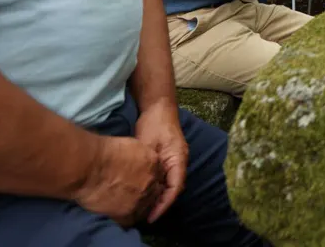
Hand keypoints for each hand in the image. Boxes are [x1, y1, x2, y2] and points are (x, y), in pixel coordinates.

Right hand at [74, 136, 165, 225]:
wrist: (88, 166)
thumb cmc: (102, 152)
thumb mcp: (130, 145)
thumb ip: (140, 156)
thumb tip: (138, 163)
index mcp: (153, 161)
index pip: (157, 174)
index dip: (147, 178)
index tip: (137, 180)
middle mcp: (151, 180)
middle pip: (153, 191)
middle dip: (143, 192)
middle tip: (128, 192)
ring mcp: (141, 197)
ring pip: (144, 206)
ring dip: (135, 205)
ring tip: (120, 202)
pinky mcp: (128, 212)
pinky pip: (131, 219)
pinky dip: (124, 217)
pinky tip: (114, 211)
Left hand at [133, 104, 187, 222]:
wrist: (158, 107)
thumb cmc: (154, 123)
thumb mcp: (148, 144)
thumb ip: (148, 163)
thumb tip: (144, 183)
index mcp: (179, 159)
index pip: (175, 187)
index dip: (164, 204)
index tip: (152, 216)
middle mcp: (180, 162)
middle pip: (174, 189)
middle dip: (162, 204)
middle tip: (145, 216)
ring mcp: (175, 161)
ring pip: (170, 184)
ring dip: (160, 197)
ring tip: (145, 209)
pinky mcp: (168, 159)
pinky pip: (165, 178)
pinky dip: (157, 188)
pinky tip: (147, 193)